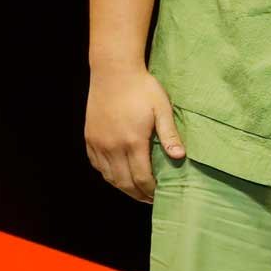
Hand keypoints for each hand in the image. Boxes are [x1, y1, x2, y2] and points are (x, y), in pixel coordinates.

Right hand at [84, 63, 183, 202]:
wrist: (113, 71)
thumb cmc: (142, 88)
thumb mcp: (162, 109)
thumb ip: (169, 134)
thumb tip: (180, 157)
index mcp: (133, 142)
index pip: (142, 178)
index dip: (152, 191)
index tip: (161, 195)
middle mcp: (112, 147)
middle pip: (124, 183)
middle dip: (138, 194)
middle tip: (150, 199)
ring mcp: (98, 143)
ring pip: (109, 176)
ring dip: (123, 187)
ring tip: (137, 191)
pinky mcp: (90, 138)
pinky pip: (97, 164)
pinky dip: (108, 174)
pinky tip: (118, 175)